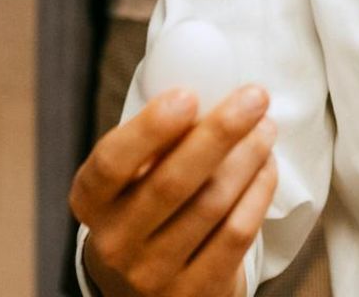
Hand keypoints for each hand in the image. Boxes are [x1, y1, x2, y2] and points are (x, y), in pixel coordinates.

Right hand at [70, 84, 276, 296]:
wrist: (144, 288)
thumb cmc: (143, 205)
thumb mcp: (129, 175)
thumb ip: (155, 138)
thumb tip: (207, 84)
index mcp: (91, 200)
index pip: (112, 163)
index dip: (150, 128)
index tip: (189, 93)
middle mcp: (115, 242)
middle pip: (173, 182)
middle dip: (221, 132)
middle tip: (255, 96)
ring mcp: (153, 275)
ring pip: (211, 205)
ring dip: (249, 157)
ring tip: (266, 126)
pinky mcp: (194, 295)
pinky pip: (236, 235)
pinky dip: (258, 192)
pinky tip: (267, 165)